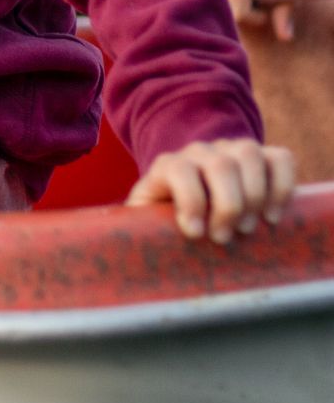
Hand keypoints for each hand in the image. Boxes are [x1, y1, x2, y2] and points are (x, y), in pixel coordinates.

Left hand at [126, 138, 295, 242]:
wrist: (189, 193)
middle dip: (227, 206)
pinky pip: (280, 158)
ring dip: (255, 196)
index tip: (196, 234)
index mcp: (168, 165)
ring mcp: (231, 150)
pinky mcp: (261, 158)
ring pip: (249, 154)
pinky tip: (272, 215)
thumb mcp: (145, 221)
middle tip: (224, 237)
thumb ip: (134, 229)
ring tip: (249, 228)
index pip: (178, 169)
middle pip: (220, 165)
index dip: (190, 200)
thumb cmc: (165, 218)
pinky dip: (282, 185)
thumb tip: (119, 251)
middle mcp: (199, 152)